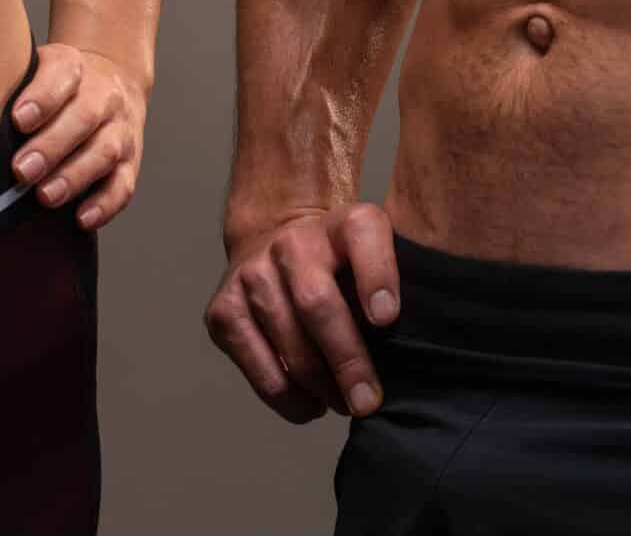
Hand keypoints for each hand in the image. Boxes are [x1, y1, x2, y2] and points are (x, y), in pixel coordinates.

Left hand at [10, 42, 148, 230]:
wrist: (112, 82)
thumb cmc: (56, 87)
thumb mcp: (35, 70)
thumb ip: (8, 88)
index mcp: (74, 66)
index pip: (63, 73)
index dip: (43, 97)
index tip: (17, 120)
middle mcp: (103, 95)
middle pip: (84, 117)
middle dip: (52, 146)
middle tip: (22, 170)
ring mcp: (120, 129)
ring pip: (105, 151)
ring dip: (74, 176)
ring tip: (45, 196)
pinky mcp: (131, 162)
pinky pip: (123, 184)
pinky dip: (105, 204)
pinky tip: (82, 218)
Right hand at [204, 201, 399, 423]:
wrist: (274, 245)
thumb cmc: (341, 268)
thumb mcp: (375, 261)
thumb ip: (394, 288)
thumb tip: (407, 355)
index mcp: (343, 223)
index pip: (363, 235)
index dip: (376, 276)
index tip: (387, 319)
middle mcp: (292, 241)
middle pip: (317, 304)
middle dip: (347, 361)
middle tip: (368, 402)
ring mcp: (251, 274)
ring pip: (288, 342)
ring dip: (320, 387)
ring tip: (343, 405)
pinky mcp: (223, 310)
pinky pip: (259, 366)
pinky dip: (288, 397)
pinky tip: (310, 404)